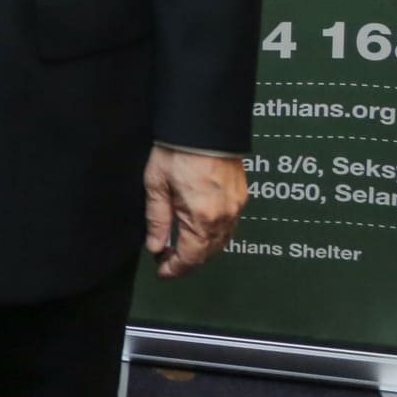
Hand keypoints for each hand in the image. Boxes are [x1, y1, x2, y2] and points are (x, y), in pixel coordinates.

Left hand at [144, 146, 247, 277]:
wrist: (203, 124)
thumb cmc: (178, 150)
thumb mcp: (156, 185)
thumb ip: (157, 219)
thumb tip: (156, 246)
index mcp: (202, 218)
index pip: (191, 257)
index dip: (175, 269)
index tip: (162, 272)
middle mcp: (224, 216)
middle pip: (208, 253)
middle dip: (188, 261)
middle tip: (166, 259)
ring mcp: (236, 207)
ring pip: (221, 241)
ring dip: (202, 249)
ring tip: (179, 245)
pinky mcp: (241, 196)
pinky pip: (230, 226)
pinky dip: (214, 235)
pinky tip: (199, 229)